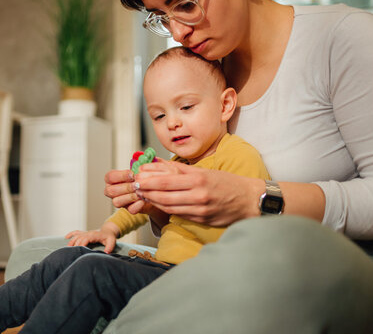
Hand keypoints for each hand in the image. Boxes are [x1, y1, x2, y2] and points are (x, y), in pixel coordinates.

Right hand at [65, 222, 120, 253]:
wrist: (108, 231)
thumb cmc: (109, 237)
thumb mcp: (112, 242)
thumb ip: (109, 247)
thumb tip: (106, 253)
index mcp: (94, 235)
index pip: (85, 239)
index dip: (81, 244)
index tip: (78, 250)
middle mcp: (88, 233)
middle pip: (79, 238)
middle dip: (74, 245)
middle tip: (70, 252)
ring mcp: (86, 233)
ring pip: (76, 236)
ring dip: (71, 241)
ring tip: (67, 248)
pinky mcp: (84, 233)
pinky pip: (76, 232)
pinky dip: (71, 234)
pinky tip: (66, 237)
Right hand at [104, 169, 146, 213]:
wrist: (149, 190)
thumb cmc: (139, 179)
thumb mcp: (136, 172)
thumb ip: (134, 172)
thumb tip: (137, 173)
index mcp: (110, 180)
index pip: (110, 177)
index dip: (121, 176)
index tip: (132, 174)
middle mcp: (111, 191)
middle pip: (112, 191)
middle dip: (126, 187)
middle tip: (136, 185)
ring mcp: (118, 201)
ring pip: (117, 202)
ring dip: (130, 197)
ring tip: (140, 192)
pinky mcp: (128, 209)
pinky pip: (130, 209)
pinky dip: (137, 205)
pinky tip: (143, 200)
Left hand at [134, 161, 264, 226]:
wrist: (249, 200)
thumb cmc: (227, 183)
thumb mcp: (205, 171)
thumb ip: (180, 169)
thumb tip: (159, 164)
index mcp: (199, 180)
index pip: (166, 182)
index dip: (149, 181)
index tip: (137, 178)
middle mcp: (198, 196)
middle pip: (164, 196)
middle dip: (147, 192)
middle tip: (135, 187)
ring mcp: (200, 210)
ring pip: (169, 207)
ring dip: (153, 201)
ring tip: (143, 195)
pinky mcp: (201, 220)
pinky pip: (178, 214)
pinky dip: (166, 209)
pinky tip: (158, 203)